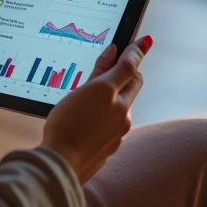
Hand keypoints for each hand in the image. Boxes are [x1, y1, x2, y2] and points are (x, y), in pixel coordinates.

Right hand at [41, 35, 151, 183]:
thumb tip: (112, 53)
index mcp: (109, 93)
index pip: (129, 65)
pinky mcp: (117, 144)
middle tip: (117, 68)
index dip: (136, 51)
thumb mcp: (76, 92)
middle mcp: (121, 109)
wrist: (61, 165)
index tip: (144, 41)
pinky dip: (110, 116)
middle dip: (129, 73)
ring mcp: (121, 129)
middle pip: (135, 83)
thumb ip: (98, 71)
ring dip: (117, 97)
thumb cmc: (62, 127)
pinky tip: (90, 122)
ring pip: (126, 103)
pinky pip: (118, 123)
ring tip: (91, 103)